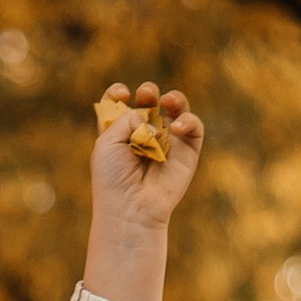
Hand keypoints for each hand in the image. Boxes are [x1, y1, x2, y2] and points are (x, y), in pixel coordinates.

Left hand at [84, 80, 203, 300]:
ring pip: (176, 109)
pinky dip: (187, 120)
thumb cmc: (112, 178)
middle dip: (148, 92)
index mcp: (120, 132)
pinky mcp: (188, 152)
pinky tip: (175, 128)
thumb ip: (127, 118)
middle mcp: (144, 135)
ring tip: (166, 101)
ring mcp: (168, 142)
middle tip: (146, 94)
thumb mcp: (107, 141)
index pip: (122, 105)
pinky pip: (193, 126)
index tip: (121, 94)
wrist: (131, 208)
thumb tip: (151, 119)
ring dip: (173, 99)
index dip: (120, 94)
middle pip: (150, 102)